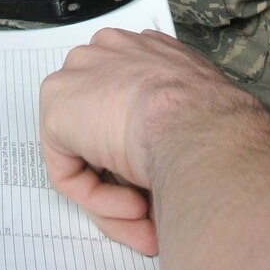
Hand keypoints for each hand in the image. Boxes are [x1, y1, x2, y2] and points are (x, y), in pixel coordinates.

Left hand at [40, 29, 269, 255]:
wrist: (197, 124)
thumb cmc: (212, 121)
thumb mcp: (197, 115)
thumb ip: (174, 125)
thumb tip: (175, 156)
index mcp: (142, 50)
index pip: (129, 102)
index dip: (145, 148)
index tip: (169, 176)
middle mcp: (107, 55)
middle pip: (103, 129)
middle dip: (124, 178)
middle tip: (151, 213)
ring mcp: (78, 76)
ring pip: (86, 154)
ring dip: (115, 195)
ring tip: (147, 219)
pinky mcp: (56, 111)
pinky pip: (70, 171)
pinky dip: (99, 200)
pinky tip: (135, 207)